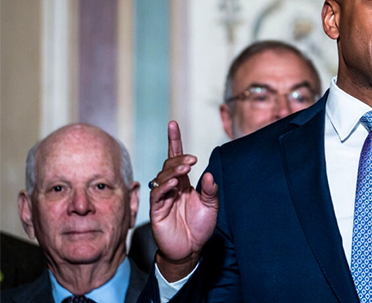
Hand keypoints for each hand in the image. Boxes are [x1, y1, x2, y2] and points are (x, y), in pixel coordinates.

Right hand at [150, 121, 218, 280]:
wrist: (190, 250)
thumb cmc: (199, 227)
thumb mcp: (211, 206)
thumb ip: (211, 190)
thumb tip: (210, 174)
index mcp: (184, 183)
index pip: (177, 157)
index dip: (174, 140)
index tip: (173, 124)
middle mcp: (172, 187)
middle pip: (169, 165)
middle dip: (179, 158)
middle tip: (192, 160)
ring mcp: (163, 198)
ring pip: (162, 177)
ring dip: (173, 170)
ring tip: (184, 169)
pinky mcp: (157, 210)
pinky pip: (157, 194)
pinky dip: (164, 187)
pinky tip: (174, 183)